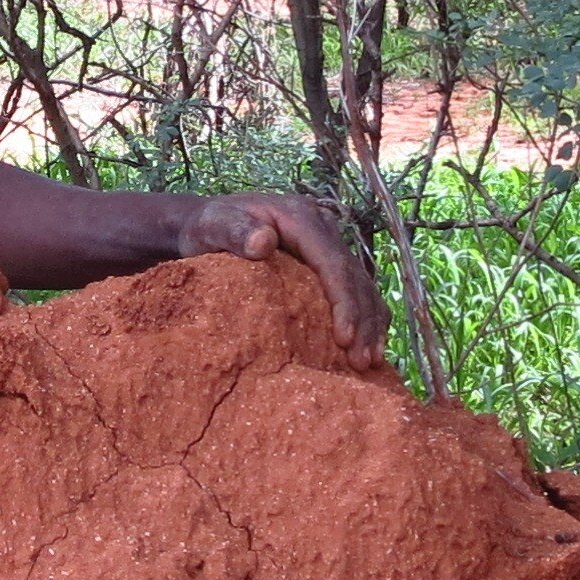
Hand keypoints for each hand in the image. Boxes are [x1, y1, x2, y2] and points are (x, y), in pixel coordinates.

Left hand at [180, 193, 388, 368]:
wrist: (210, 223)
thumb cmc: (209, 227)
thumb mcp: (213, 225)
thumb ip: (234, 231)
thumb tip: (262, 243)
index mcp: (302, 218)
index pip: (333, 262)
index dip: (344, 301)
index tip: (345, 338)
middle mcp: (323, 228)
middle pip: (354, 277)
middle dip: (363, 320)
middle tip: (362, 361)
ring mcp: (328, 245)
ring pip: (362, 285)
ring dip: (371, 323)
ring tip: (369, 361)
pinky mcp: (327, 263)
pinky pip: (356, 290)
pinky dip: (366, 318)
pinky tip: (369, 346)